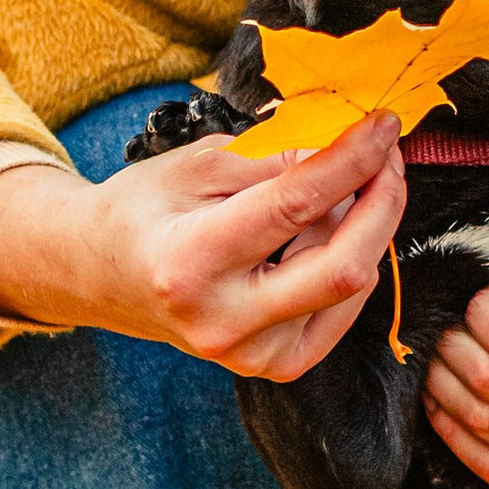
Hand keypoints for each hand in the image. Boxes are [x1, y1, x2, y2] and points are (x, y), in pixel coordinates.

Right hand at [0, 113, 406, 379]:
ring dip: (361, 226)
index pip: (295, 205)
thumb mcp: (200, 163)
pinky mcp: (274, 365)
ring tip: (336, 187)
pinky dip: (347, 260)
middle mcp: (221, 321)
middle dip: (382, 201)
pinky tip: (325, 230)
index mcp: (190, 261)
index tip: (382, 123)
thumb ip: (277, 158)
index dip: (351, 159)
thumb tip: (351, 145)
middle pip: (343, 266)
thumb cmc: (146, 209)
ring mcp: (250, 354)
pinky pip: (340, 307)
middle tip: (387, 153)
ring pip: (349, 285)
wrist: (102, 274)